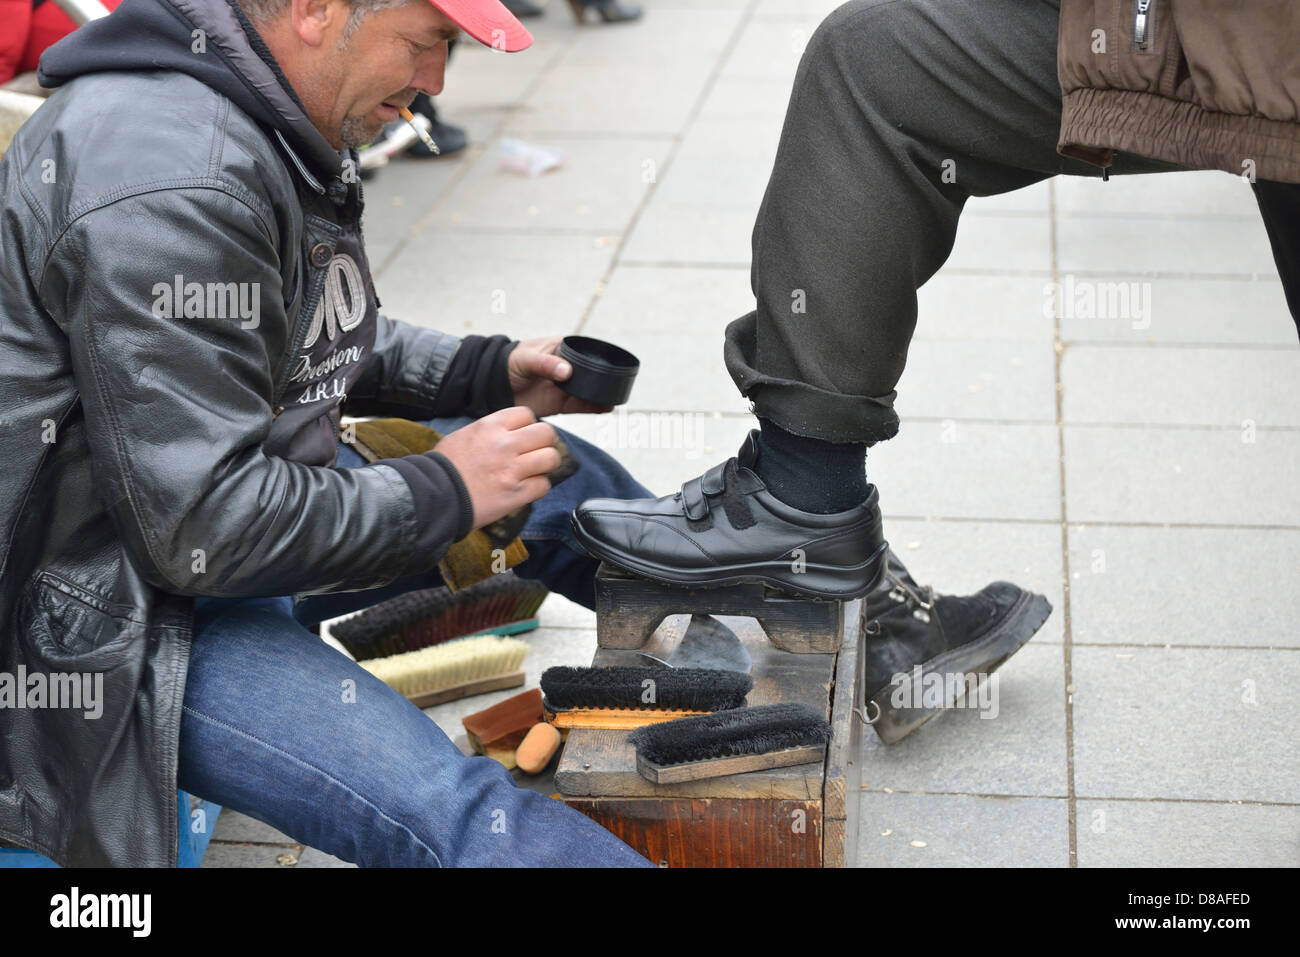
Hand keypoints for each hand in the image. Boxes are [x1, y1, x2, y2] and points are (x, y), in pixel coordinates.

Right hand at [434, 407, 561, 528]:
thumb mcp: (464, 435)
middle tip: (535, 453)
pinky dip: (538, 488)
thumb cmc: (445, 467)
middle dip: (544, 443)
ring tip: (534, 471)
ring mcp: (512, 469)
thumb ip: (490, 431)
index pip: (527, 414)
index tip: (524, 436)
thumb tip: (510, 432)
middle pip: (546, 433)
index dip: (529, 425)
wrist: (433, 497)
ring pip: (551, 458)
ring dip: (545, 466)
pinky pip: (544, 485)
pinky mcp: (516, 494)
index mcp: (491, 426)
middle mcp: (505, 444)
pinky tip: (526, 489)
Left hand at [508, 336, 612, 416]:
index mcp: (561, 349)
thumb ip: (545, 364)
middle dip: (603, 379)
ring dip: (601, 395)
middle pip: (590, 373)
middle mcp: (567, 367)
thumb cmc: (508, 363)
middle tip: (616, 385)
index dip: (598, 358)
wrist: (492, 385)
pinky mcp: (560, 403)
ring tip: (614, 399)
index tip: (609, 365)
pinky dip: (593, 407)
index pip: (585, 352)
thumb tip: (567, 371)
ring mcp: (564, 386)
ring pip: (588, 390)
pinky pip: (580, 405)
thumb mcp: (525, 359)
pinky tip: (606, 408)